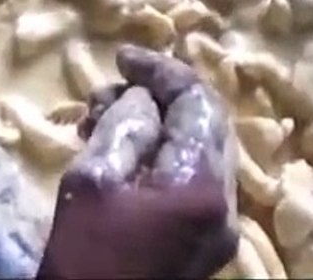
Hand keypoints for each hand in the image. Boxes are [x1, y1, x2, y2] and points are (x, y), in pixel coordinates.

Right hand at [38, 45, 237, 279]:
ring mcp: (220, 226)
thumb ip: (122, 128)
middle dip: (157, 97)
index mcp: (201, 185)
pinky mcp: (205, 240)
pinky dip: (159, 154)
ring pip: (199, 150)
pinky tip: (119, 152)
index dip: (160, 71)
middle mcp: (227, 204)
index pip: (197, 103)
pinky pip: (191, 178)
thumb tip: (140, 100)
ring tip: (101, 120)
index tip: (121, 58)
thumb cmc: (85, 255)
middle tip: (105, 95)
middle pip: (206, 124)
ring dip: (156, 125)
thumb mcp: (91, 180)